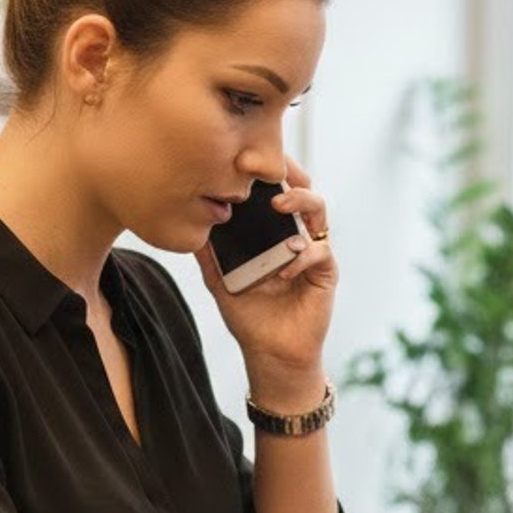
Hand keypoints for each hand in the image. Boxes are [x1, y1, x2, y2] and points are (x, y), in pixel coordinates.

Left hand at [198, 158, 335, 393]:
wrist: (270, 353)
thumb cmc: (249, 316)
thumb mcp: (220, 280)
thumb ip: (208, 253)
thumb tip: (186, 225)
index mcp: (274, 233)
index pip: (275, 192)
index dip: (269, 173)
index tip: (249, 160)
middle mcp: (296, 235)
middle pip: (302, 190)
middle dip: (291, 174)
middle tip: (272, 169)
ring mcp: (313, 251)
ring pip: (318, 211)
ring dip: (301, 202)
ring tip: (280, 204)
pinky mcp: (325, 273)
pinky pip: (320, 252)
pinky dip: (301, 256)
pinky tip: (282, 270)